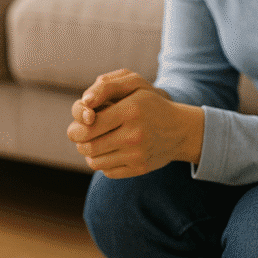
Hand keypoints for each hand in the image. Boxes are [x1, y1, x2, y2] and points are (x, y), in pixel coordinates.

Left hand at [67, 69, 204, 178]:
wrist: (180, 129)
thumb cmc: (149, 104)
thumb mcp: (133, 86)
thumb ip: (105, 88)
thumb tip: (85, 103)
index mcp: (130, 111)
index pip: (89, 126)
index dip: (77, 127)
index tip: (80, 123)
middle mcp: (134, 135)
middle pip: (88, 146)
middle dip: (79, 141)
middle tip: (80, 134)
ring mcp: (137, 154)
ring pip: (94, 161)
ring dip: (88, 153)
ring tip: (94, 142)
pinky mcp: (139, 168)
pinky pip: (107, 172)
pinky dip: (102, 163)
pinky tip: (109, 151)